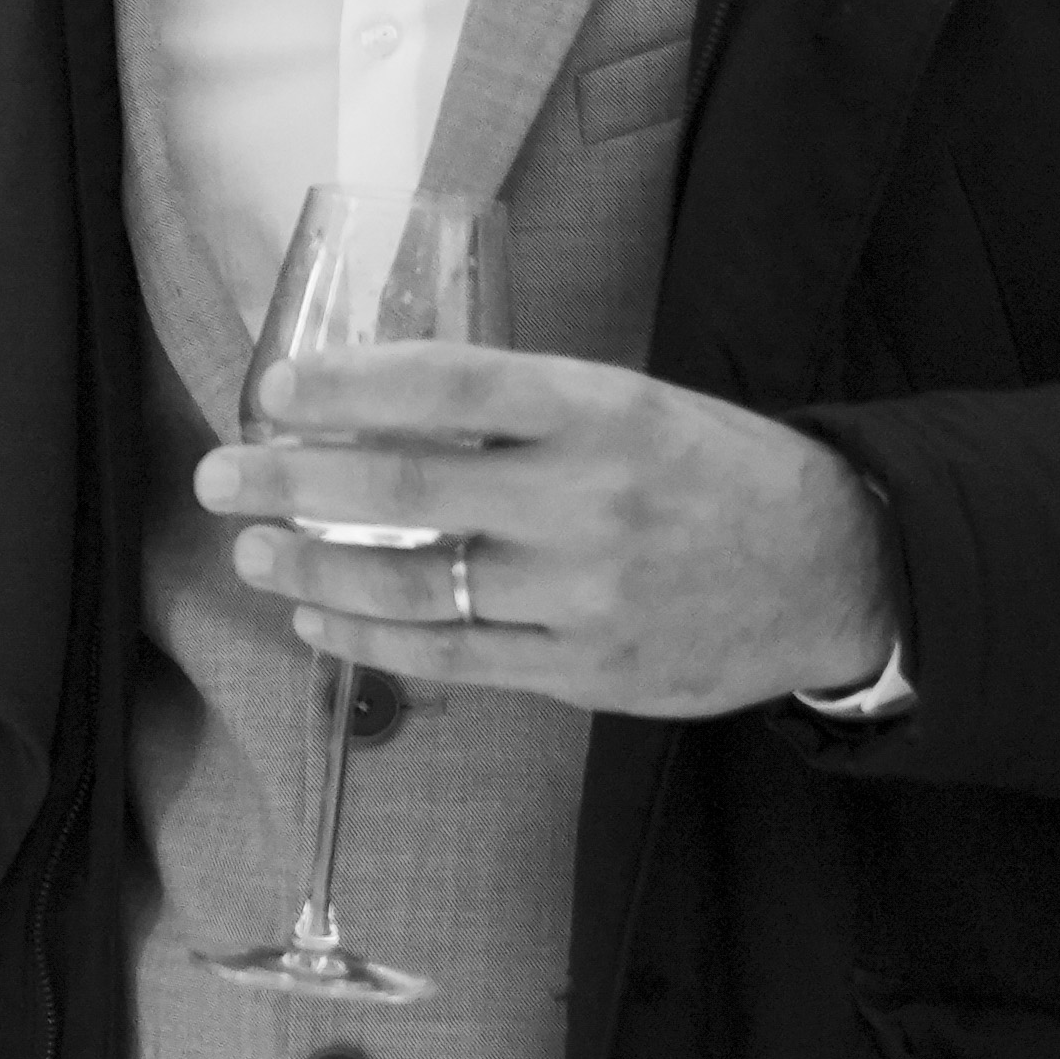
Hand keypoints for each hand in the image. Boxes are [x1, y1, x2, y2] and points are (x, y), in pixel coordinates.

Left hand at [200, 340, 900, 714]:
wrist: (838, 567)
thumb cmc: (709, 470)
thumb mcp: (630, 404)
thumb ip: (516, 408)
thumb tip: (370, 397)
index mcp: (602, 411)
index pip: (452, 386)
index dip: (350, 385)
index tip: (274, 390)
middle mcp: (590, 500)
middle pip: (408, 491)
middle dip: (293, 483)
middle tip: (221, 477)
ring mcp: (587, 594)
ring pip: (416, 585)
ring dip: (315, 568)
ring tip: (252, 551)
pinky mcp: (587, 672)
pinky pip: (453, 656)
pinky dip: (371, 638)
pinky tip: (318, 615)